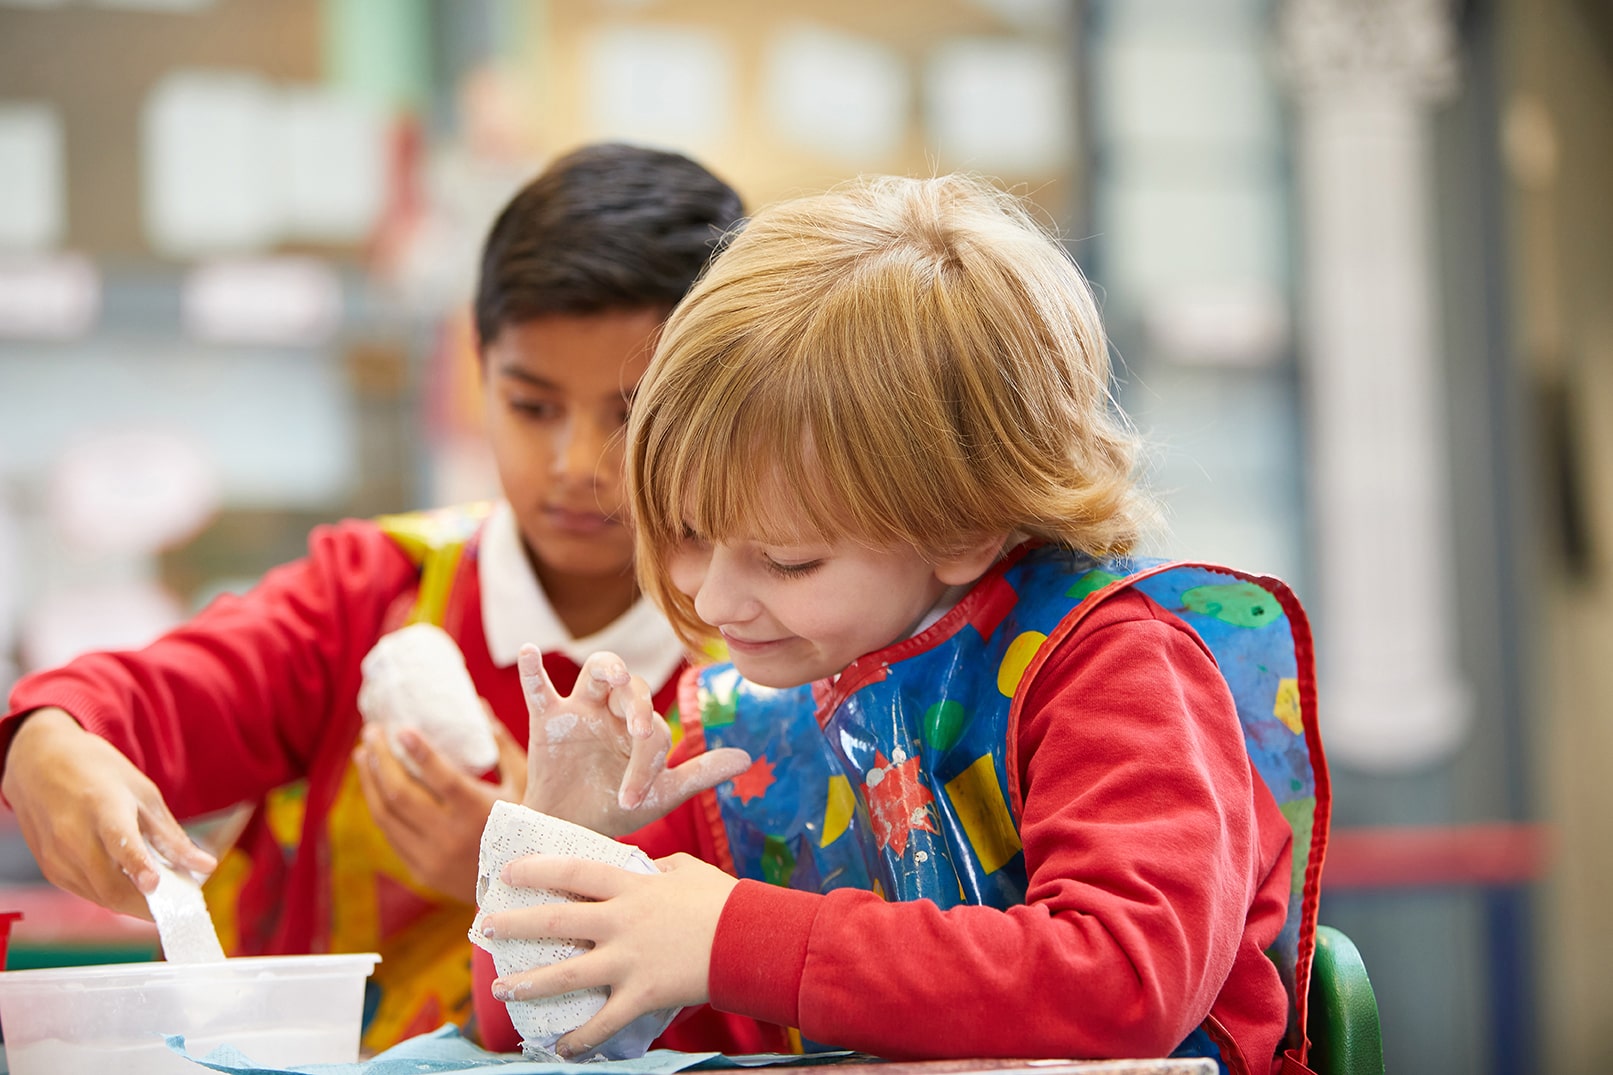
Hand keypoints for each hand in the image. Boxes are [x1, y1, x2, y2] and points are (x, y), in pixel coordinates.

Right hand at [0, 707, 216, 918]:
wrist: (39, 762)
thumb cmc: (99, 774)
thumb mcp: (144, 794)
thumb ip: (170, 836)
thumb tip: (205, 867)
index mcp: (101, 806)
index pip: (119, 841)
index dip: (137, 866)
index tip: (156, 885)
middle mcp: (72, 834)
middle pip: (110, 885)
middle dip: (147, 905)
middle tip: (179, 907)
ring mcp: (57, 855)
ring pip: (100, 896)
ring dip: (132, 904)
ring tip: (162, 897)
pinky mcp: (50, 869)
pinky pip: (88, 892)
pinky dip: (113, 895)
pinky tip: (131, 886)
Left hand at [353, 707, 525, 902]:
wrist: (523, 889)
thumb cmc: (530, 827)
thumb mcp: (525, 786)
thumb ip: (501, 747)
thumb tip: (480, 706)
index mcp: (480, 814)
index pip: (441, 778)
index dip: (418, 751)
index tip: (399, 727)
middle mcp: (451, 838)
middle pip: (401, 794)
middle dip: (381, 758)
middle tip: (372, 731)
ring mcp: (432, 858)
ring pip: (386, 815)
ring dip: (370, 781)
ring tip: (364, 754)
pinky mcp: (421, 871)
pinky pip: (391, 834)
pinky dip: (379, 806)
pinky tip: (376, 785)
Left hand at [481, 852, 738, 1057]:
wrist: (751, 938)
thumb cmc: (723, 900)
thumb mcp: (685, 871)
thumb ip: (654, 869)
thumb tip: (640, 869)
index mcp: (631, 886)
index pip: (573, 871)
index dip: (537, 869)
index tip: (507, 872)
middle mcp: (621, 921)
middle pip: (556, 920)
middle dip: (514, 924)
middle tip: (484, 927)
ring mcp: (629, 959)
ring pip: (567, 974)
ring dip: (529, 983)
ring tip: (502, 988)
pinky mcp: (642, 994)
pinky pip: (604, 1022)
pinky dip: (581, 1038)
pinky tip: (561, 1048)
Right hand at [519, 647, 749, 835]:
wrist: (570, 832)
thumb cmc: (615, 809)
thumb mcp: (661, 794)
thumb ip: (700, 773)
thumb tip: (748, 758)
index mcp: (640, 725)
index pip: (654, 725)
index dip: (647, 758)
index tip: (635, 795)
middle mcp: (614, 710)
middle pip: (632, 685)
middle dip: (640, 706)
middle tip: (640, 732)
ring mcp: (580, 711)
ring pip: (596, 671)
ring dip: (609, 669)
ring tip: (617, 676)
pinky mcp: (547, 721)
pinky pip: (538, 689)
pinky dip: (532, 670)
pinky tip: (529, 651)